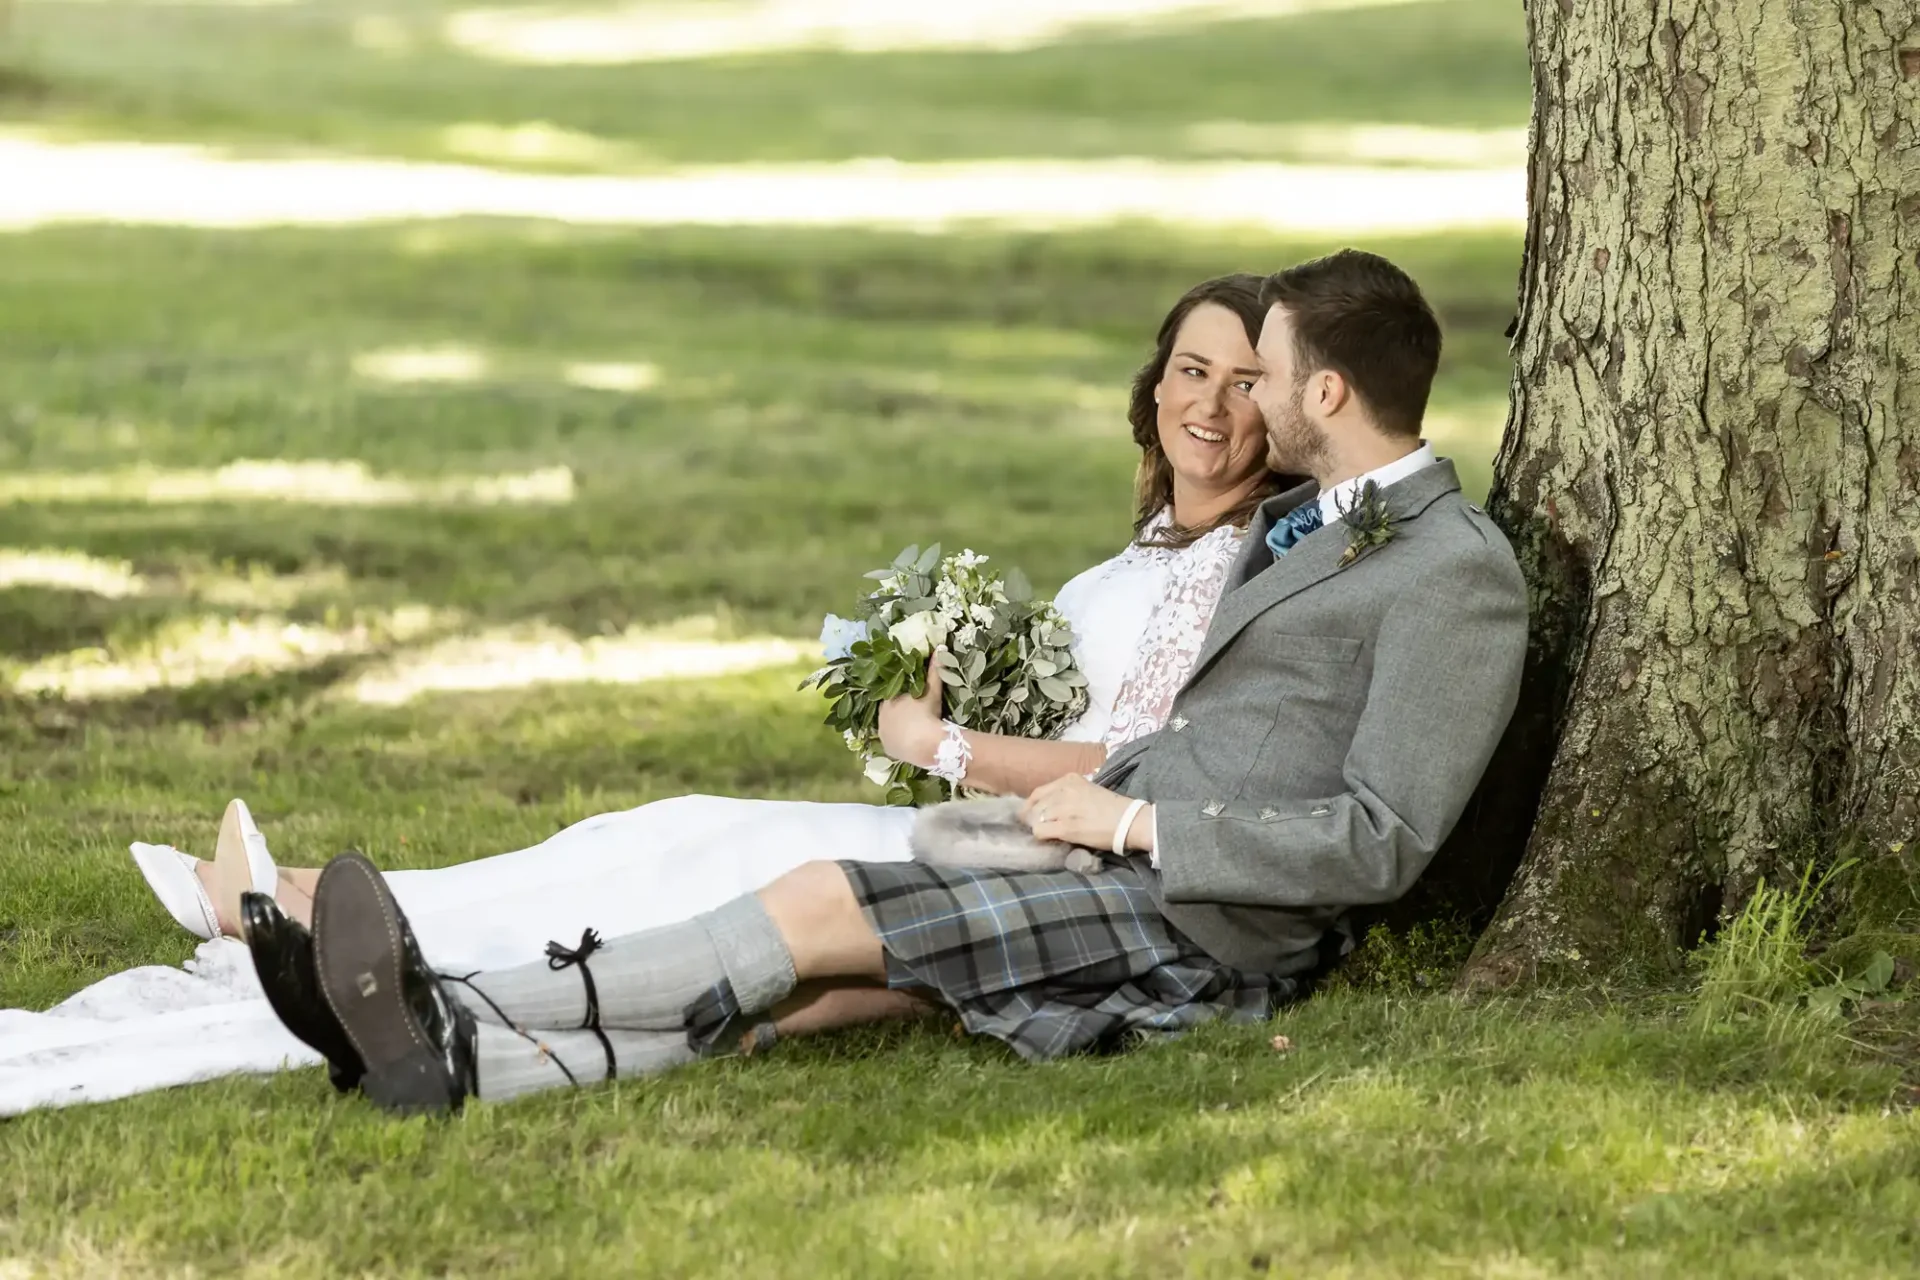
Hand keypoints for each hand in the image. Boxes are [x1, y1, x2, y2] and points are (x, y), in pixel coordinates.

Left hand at [878, 653, 945, 766]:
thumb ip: (935, 670)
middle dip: (898, 711)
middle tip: (913, 713)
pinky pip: (892, 742)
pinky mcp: (888, 748)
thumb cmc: (926, 713)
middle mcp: (881, 716)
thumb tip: (941, 648)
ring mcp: (883, 734)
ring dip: (897, 727)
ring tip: (912, 728)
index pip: (891, 694)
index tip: (911, 699)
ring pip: (889, 727)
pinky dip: (898, 741)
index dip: (900, 696)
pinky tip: (908, 741)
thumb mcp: (932, 690)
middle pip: (888, 711)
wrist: (925, 742)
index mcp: (888, 700)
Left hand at [1019, 774, 1147, 852]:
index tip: (1031, 816)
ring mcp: (1063, 808)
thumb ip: (1068, 794)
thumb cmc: (1113, 808)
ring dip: (1040, 827)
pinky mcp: (1065, 827)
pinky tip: (1053, 839)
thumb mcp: (1088, 790)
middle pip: (1035, 807)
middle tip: (1042, 828)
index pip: (1038, 793)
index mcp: (1069, 779)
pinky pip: (1040, 831)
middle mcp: (1064, 790)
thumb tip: (1048, 807)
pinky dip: (1042, 836)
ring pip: (1036, 819)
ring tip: (1051, 834)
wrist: (1130, 821)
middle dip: (1035, 818)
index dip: (1032, 806)